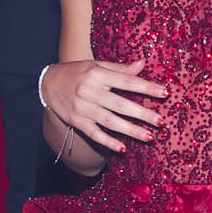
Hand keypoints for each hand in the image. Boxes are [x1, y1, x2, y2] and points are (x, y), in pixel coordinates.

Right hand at [40, 55, 166, 154]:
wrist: (47, 83)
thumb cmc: (77, 72)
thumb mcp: (97, 66)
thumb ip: (120, 68)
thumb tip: (143, 63)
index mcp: (97, 74)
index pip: (126, 81)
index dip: (146, 87)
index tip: (164, 93)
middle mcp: (89, 91)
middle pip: (119, 104)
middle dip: (141, 114)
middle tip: (161, 121)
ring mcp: (82, 108)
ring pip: (109, 121)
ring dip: (130, 130)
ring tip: (150, 137)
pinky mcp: (76, 122)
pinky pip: (94, 134)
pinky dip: (108, 142)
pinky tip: (123, 148)